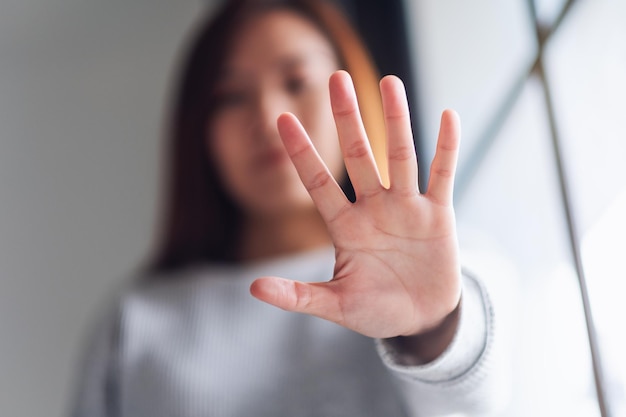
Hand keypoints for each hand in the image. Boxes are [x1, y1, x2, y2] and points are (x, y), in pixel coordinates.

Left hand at [250, 70, 461, 338]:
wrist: (421, 319)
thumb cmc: (376, 310)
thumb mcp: (335, 305)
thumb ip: (298, 296)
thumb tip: (252, 288)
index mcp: (345, 227)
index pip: (318, 183)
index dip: (302, 152)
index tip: (282, 119)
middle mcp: (373, 209)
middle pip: (359, 156)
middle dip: (347, 120)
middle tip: (336, 78)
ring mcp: (406, 208)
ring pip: (400, 156)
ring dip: (396, 120)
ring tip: (389, 81)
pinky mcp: (437, 214)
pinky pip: (442, 175)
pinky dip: (446, 148)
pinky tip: (447, 116)